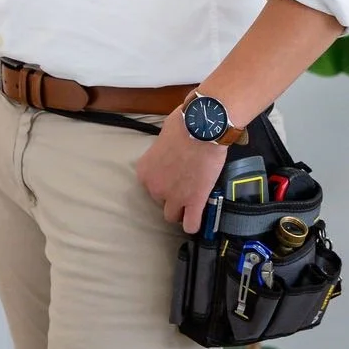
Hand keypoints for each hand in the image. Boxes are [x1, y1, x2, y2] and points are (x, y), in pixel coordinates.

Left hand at [135, 108, 227, 233]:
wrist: (203, 127)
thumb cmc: (184, 124)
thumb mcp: (163, 136)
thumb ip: (161, 151)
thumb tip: (169, 150)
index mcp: (145, 171)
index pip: (149, 186)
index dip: (163, 181)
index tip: (173, 176)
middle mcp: (155, 187)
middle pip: (160, 201)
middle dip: (171, 195)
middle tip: (184, 183)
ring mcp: (174, 197)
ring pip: (172, 216)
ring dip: (181, 209)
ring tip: (191, 200)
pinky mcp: (194, 202)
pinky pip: (191, 225)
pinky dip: (194, 223)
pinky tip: (198, 215)